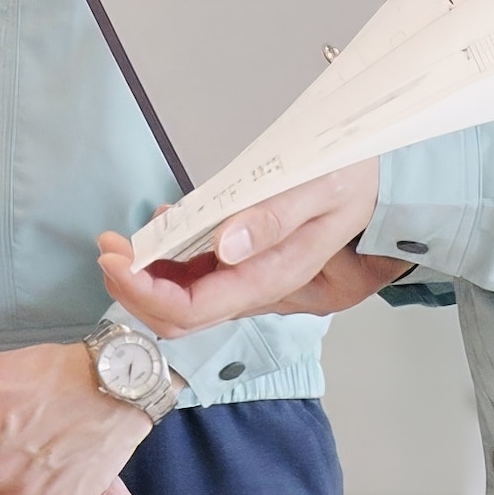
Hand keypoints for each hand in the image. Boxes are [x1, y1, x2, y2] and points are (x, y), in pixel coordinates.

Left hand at [97, 159, 407, 332]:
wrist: (386, 179)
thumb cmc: (355, 179)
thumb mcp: (318, 187)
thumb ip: (272, 218)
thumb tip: (225, 247)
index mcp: (271, 277)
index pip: (191, 310)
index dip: (142, 292)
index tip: (115, 259)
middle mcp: (257, 286)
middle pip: (179, 315)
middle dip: (134, 288)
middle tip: (107, 246)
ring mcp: (250, 276)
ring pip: (185, 297)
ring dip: (147, 275)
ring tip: (122, 238)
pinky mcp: (248, 260)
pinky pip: (200, 273)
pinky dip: (170, 258)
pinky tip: (162, 227)